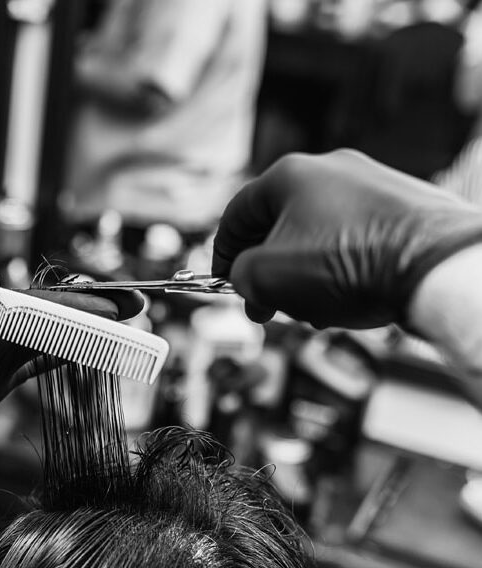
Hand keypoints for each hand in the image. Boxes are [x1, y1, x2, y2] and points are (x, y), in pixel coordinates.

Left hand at [0, 273, 141, 475]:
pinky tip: (94, 350)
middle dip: (93, 310)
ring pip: (49, 339)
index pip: (26, 300)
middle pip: (48, 315)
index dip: (69, 300)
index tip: (106, 298)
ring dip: (87, 332)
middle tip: (136, 304)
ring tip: (128, 327)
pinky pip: (36, 365)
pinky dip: (66, 356)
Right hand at [212, 149, 481, 329]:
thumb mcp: (266, 277)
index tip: (226, 282)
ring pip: (318, 236)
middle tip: (267, 304)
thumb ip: (240, 274)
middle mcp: (333, 170)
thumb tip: (244, 277)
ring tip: (312, 309)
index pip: (237, 214)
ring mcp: (373, 186)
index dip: (223, 254)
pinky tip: (346, 298)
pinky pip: (355, 240)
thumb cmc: (349, 264)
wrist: (433, 266)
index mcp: (291, 175)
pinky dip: (341, 270)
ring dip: (305, 275)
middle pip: (280, 226)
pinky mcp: (404, 208)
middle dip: (269, 271)